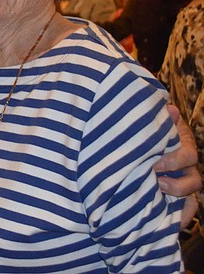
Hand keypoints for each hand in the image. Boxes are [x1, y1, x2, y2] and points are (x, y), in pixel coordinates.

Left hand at [154, 105, 202, 227]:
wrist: (138, 138)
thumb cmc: (146, 128)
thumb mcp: (151, 121)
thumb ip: (159, 118)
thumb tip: (170, 108)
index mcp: (182, 147)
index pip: (187, 156)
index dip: (174, 161)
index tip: (154, 164)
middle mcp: (185, 169)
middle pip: (193, 183)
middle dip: (175, 186)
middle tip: (153, 182)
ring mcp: (180, 184)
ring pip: (189, 200)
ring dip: (174, 201)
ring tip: (153, 197)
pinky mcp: (171, 198)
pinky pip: (181, 213)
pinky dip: (175, 220)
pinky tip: (157, 224)